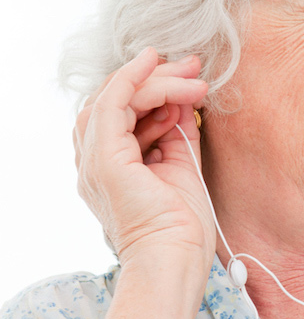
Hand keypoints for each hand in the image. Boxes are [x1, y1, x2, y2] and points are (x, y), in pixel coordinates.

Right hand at [74, 48, 213, 269]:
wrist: (177, 256)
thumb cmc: (182, 224)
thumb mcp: (182, 165)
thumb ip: (177, 132)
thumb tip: (184, 98)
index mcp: (112, 166)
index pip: (124, 113)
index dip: (156, 89)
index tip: (191, 77)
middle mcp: (95, 161)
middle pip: (117, 101)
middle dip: (158, 77)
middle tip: (194, 64)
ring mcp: (95, 160)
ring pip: (115, 98)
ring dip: (156, 78)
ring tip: (193, 73)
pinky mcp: (105, 159)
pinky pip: (112, 104)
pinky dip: (131, 78)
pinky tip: (154, 62)